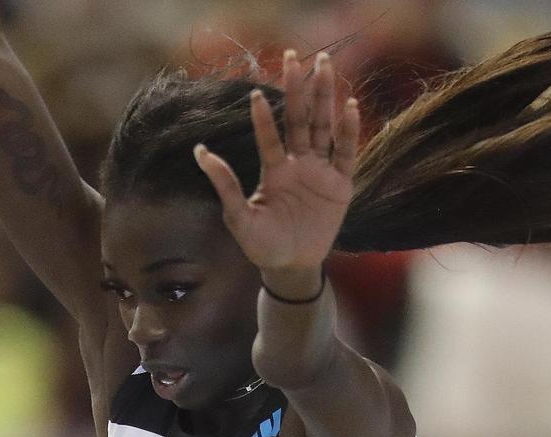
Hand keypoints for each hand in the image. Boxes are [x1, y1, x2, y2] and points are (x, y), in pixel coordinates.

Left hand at [194, 50, 359, 274]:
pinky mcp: (340, 185)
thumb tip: (200, 151)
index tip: (256, 93)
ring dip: (325, 97)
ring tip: (324, 65)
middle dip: (299, 88)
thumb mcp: (238, 218)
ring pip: (324, 127)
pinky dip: (349, 131)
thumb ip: (224, 185)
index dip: (264, 117)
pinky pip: (345, 153)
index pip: (269, 137)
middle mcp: (298, 164)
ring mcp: (320, 171)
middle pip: (300, 119)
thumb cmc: (262, 245)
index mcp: (274, 170)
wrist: (291, 267)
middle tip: (295, 55)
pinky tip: (350, 106)